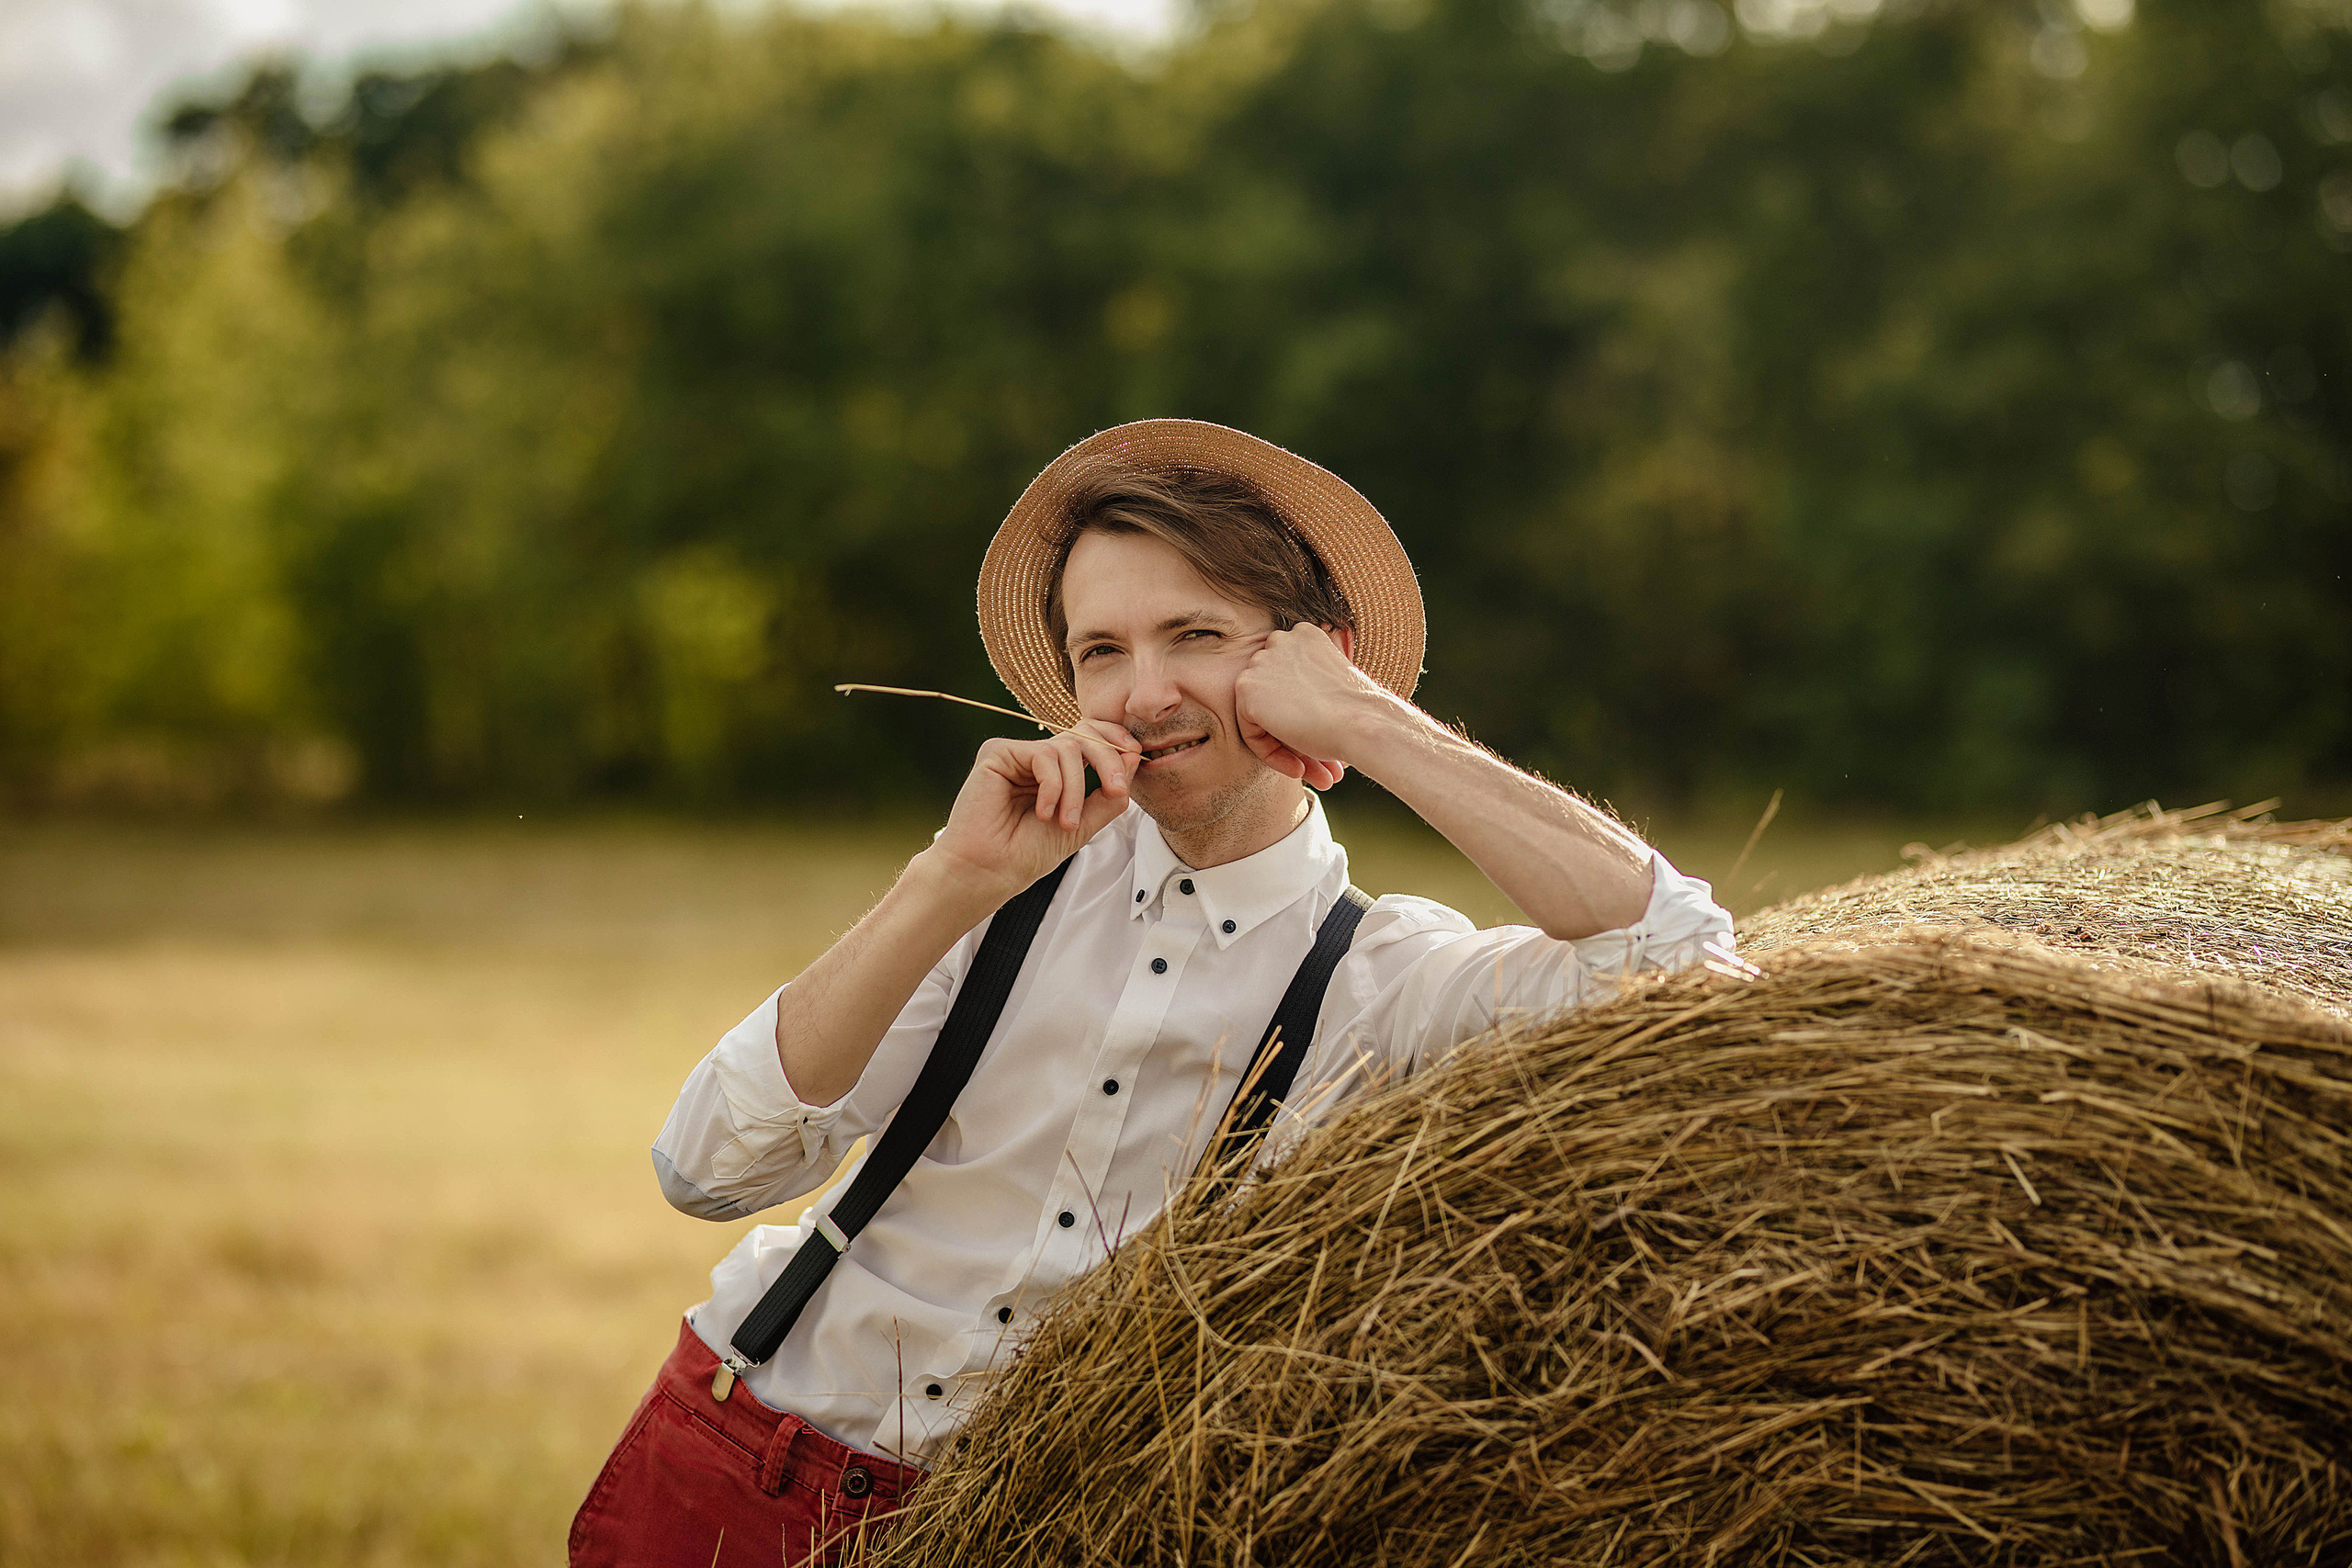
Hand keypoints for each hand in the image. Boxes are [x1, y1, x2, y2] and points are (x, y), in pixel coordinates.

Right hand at [928, 720, 1142, 897]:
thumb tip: (1134, 757)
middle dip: (1109, 760)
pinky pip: (1044, 754)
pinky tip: (1043, 812)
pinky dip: (1053, 786)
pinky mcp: (998, 752)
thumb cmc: (1029, 852)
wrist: (992, 871)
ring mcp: (1018, 754)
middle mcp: (1039, 758)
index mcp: (1059, 771)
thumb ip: (1108, 794)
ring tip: (1065, 822)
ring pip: (1069, 746)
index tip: (1132, 765)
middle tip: (1115, 790)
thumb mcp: (1084, 824)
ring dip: (1076, 788)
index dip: (1116, 744)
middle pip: (1086, 733)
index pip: (1094, 738)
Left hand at [1233, 625, 1382, 790]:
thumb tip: (1296, 711)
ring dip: (1284, 747)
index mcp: (1305, 636)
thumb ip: (1308, 690)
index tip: (1322, 741)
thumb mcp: (1334, 689)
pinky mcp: (1247, 688)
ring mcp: (1261, 662)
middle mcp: (1280, 640)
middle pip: (1273, 697)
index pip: (1289, 681)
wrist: (1361, 724)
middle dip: (1293, 734)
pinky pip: (1250, 731)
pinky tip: (1298, 768)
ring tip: (1311, 772)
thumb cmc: (1359, 713)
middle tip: (1318, 765)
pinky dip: (1270, 753)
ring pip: (1260, 715)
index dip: (1304, 715)